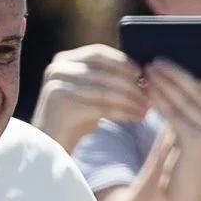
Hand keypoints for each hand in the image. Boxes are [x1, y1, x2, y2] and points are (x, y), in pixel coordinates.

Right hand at [31, 44, 149, 151]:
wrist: (49, 147)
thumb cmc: (75, 119)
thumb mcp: (88, 92)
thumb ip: (105, 78)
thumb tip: (141, 74)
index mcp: (63, 61)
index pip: (98, 53)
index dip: (122, 61)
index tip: (142, 73)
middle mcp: (57, 70)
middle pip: (103, 72)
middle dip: (130, 84)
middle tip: (150, 94)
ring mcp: (57, 87)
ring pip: (104, 90)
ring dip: (130, 100)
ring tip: (147, 108)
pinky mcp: (62, 107)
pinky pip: (101, 108)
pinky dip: (123, 113)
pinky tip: (136, 118)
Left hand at [147, 29, 200, 200]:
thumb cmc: (189, 170)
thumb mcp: (195, 138)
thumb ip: (193, 114)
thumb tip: (177, 84)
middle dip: (176, 72)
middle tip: (156, 58)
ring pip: (185, 99)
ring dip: (163, 82)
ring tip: (147, 69)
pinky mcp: (197, 140)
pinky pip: (174, 114)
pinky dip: (159, 101)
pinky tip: (147, 91)